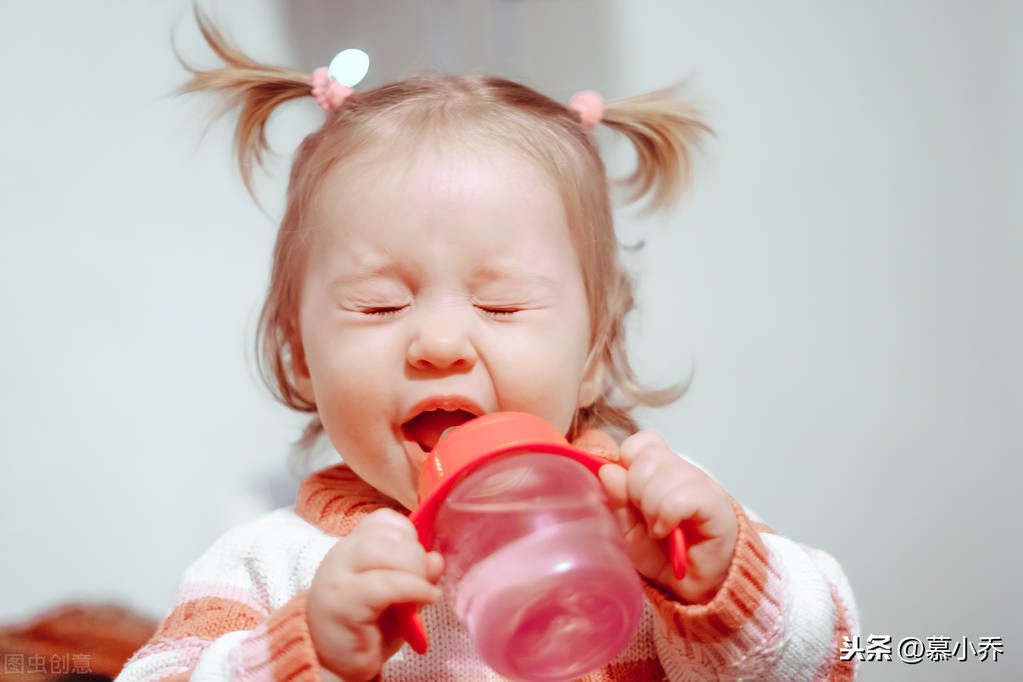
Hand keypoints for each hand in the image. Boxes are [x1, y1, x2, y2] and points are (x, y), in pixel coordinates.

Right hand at [308, 508, 443, 681]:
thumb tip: (436, 558)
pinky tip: (427, 598)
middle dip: (416, 554)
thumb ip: (417, 574)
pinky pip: (384, 585)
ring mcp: (337, 577)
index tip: (416, 561)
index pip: (384, 520)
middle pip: (387, 533)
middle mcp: (341, 556)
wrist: (335, 666)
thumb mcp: (400, 596)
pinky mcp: (342, 603)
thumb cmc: (367, 627)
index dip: (409, 535)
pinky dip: (414, 589)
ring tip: (423, 592)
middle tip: (423, 581)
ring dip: (414, 570)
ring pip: (384, 552)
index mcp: (353, 548)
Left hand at [598, 430, 736, 603]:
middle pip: (648, 458)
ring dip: (651, 508)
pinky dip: (667, 516)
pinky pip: (681, 497)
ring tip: (657, 530)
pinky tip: (667, 531)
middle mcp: (684, 471)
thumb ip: (617, 499)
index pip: (644, 442)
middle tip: (645, 518)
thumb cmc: (662, 556)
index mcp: (662, 470)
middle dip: (636, 492)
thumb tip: (607, 470)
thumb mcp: (628, 529)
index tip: (627, 493)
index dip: (628, 461)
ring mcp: (702, 484)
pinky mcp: (715, 504)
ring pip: (663, 475)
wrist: (692, 588)